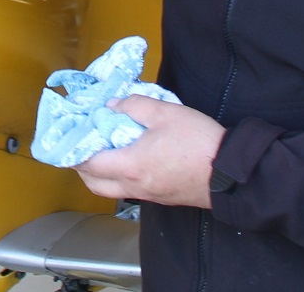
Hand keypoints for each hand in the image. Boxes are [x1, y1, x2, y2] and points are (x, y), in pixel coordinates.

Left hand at [75, 96, 225, 209]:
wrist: (232, 173)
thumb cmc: (198, 142)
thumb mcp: (164, 112)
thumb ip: (133, 106)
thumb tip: (112, 107)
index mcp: (130, 166)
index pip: (88, 164)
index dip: (74, 149)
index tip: (70, 134)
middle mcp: (135, 186)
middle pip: (95, 184)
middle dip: (82, 166)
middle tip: (84, 144)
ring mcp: (149, 196)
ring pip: (112, 189)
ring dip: (102, 173)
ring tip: (106, 148)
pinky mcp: (164, 198)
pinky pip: (131, 190)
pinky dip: (121, 176)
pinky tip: (131, 157)